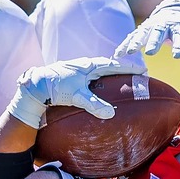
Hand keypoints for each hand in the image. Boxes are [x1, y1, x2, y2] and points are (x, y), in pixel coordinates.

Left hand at [7, 56, 147, 127]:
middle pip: (109, 65)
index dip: (130, 67)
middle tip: (137, 73)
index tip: (144, 70)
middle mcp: (85, 65)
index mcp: (90, 65)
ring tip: (123, 79)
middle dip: (123, 69)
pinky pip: (92, 76)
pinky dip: (101, 79)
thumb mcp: (76, 96)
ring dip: (112, 73)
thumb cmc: (55, 87)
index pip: (115, 64)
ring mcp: (79, 70)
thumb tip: (111, 114)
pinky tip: (101, 87)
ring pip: (100, 70)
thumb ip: (93, 104)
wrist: (35, 84)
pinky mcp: (73, 76)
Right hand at [114, 0, 179, 61]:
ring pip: (143, 34)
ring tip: (128, 52)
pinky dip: (125, 45)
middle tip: (150, 52)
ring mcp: (151, 27)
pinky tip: (117, 55)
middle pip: (159, 34)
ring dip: (135, 42)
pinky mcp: (142, 31)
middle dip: (154, 42)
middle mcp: (164, 26)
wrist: (176, 11)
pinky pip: (132, 38)